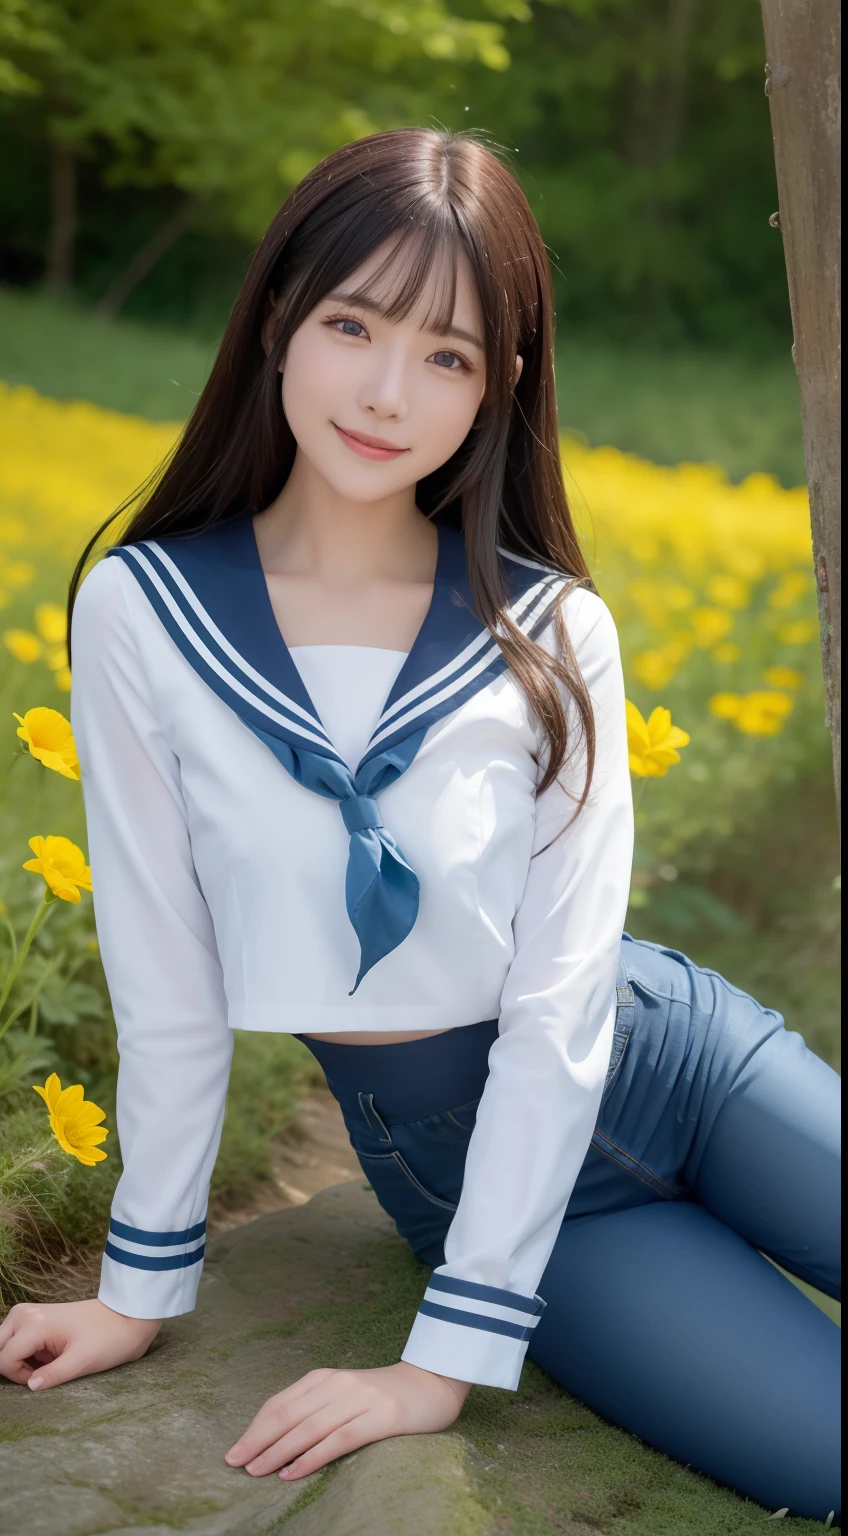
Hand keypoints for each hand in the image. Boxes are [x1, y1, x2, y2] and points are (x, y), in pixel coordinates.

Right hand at [0, 1298, 161, 1388]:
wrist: (127, 1316)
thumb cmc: (108, 1338)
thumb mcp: (82, 1362)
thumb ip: (52, 1376)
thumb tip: (29, 1386)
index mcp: (34, 1323)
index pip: (4, 1359)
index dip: (18, 1377)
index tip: (41, 1379)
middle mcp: (25, 1314)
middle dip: (12, 1366)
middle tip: (39, 1372)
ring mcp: (29, 1314)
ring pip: (3, 1345)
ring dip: (18, 1360)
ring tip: (45, 1363)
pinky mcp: (35, 1318)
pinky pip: (15, 1341)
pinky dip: (25, 1354)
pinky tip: (46, 1356)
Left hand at [225, 1362, 470, 1480]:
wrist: (431, 1384)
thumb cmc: (382, 1397)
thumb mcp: (343, 1395)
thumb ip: (314, 1409)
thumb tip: (273, 1440)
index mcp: (325, 1378)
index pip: (280, 1403)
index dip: (254, 1427)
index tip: (234, 1450)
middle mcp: (338, 1384)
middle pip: (288, 1414)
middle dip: (258, 1440)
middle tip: (235, 1463)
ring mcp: (359, 1399)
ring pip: (308, 1427)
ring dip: (278, 1451)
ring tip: (257, 1471)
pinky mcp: (380, 1417)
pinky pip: (338, 1439)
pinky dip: (311, 1457)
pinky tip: (293, 1472)